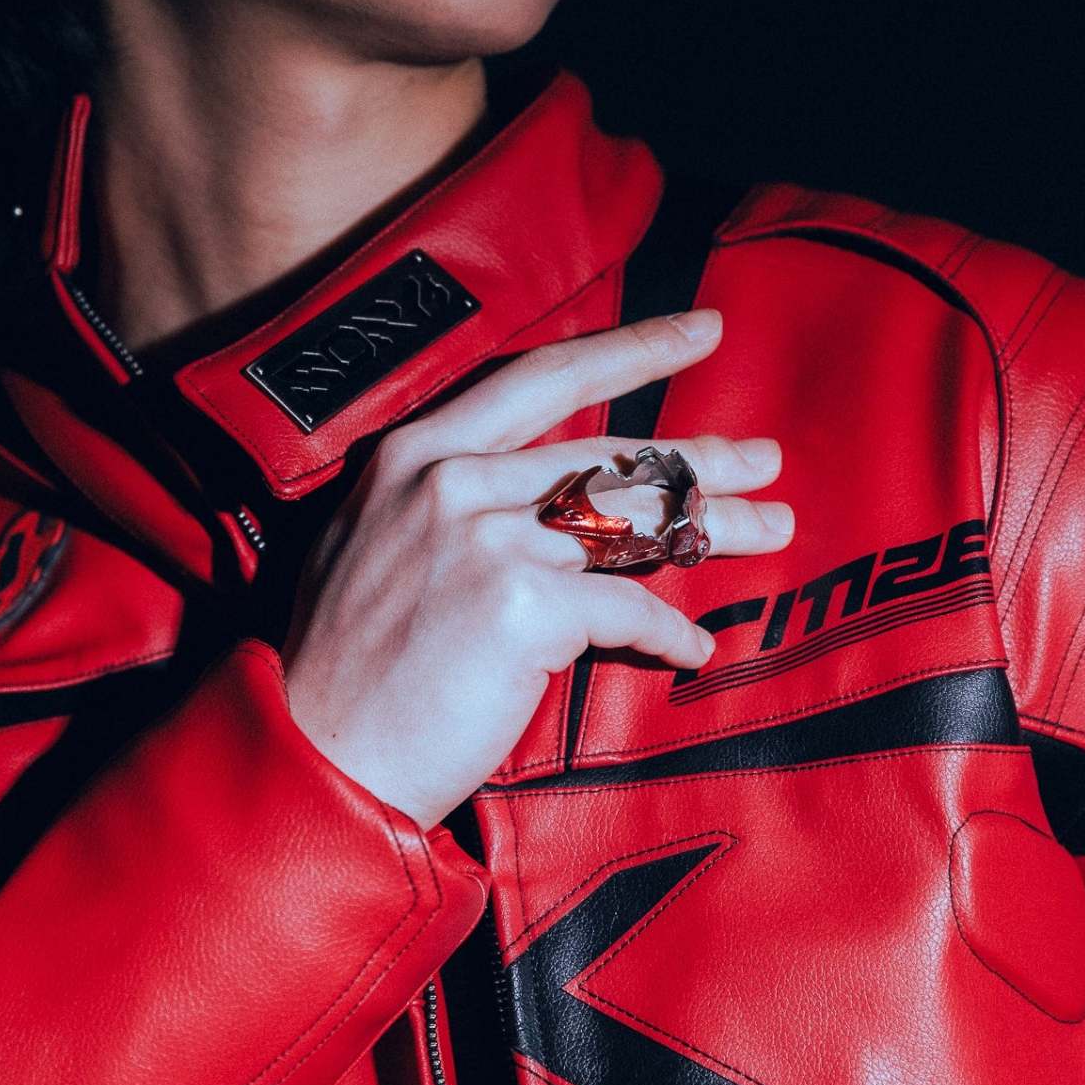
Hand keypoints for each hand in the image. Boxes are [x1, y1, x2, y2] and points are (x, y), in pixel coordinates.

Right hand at [281, 309, 791, 828]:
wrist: (313, 754)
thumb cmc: (348, 666)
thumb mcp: (381, 545)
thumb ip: (456, 507)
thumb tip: (554, 507)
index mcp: (416, 451)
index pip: (542, 376)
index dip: (631, 349)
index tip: (698, 331)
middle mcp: (451, 477)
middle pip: (607, 451)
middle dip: (700, 454)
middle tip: (765, 455)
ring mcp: (485, 535)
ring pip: (631, 522)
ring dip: (713, 528)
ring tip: (772, 528)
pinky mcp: (520, 603)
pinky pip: (626, 608)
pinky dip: (667, 631)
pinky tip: (693, 645)